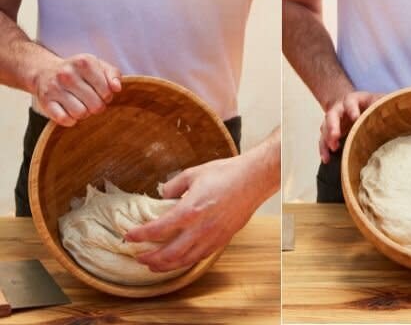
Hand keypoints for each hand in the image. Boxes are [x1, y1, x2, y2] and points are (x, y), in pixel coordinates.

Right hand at [31, 54, 121, 125]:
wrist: (45, 71)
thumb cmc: (79, 72)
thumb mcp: (99, 66)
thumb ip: (113, 74)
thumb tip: (117, 88)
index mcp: (84, 62)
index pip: (107, 92)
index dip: (107, 96)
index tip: (100, 92)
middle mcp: (67, 73)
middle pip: (96, 105)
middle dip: (97, 106)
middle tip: (91, 101)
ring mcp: (54, 87)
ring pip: (81, 113)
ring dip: (84, 113)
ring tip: (81, 105)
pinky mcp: (45, 101)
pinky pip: (64, 119)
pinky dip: (70, 120)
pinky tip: (69, 111)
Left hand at [125, 156, 259, 271]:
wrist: (253, 179)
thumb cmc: (226, 173)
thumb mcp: (193, 173)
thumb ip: (173, 186)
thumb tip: (163, 196)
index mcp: (189, 210)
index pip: (158, 229)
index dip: (140, 235)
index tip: (129, 236)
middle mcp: (200, 228)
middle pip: (169, 254)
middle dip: (150, 258)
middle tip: (138, 257)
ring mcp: (213, 236)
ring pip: (185, 260)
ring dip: (166, 265)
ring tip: (154, 265)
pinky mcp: (223, 239)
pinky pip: (200, 256)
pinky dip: (185, 261)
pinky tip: (179, 259)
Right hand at [320, 91, 383, 162]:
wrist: (360, 106)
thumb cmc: (372, 104)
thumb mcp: (379, 100)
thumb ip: (385, 103)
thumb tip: (399, 107)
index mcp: (353, 99)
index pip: (349, 101)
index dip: (351, 109)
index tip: (355, 117)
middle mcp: (339, 108)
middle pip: (332, 115)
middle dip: (332, 126)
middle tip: (335, 136)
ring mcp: (333, 121)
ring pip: (325, 128)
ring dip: (327, 140)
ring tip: (331, 151)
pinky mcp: (330, 132)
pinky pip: (324, 140)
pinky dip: (324, 149)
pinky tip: (326, 159)